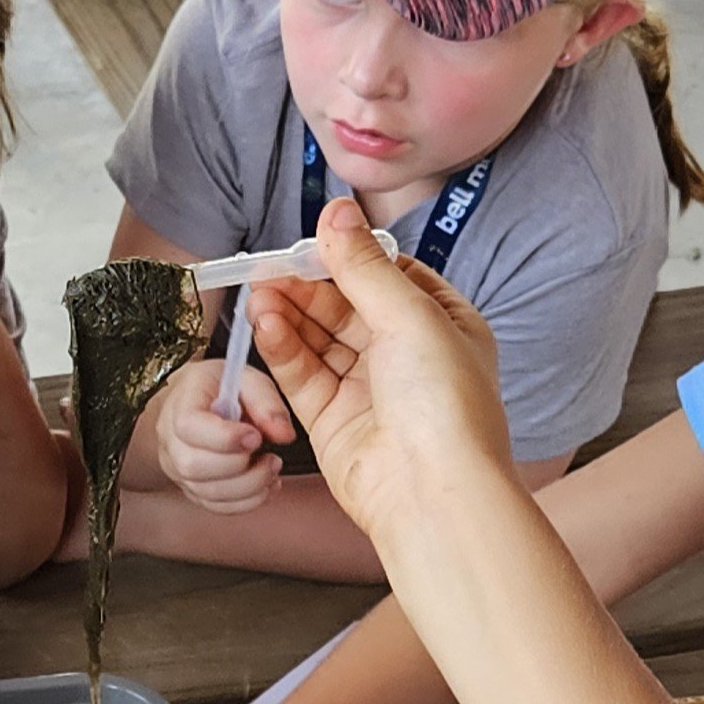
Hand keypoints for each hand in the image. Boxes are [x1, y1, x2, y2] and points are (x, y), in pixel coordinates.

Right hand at [150, 356, 292, 515]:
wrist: (202, 403)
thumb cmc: (222, 388)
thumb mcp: (247, 379)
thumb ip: (266, 402)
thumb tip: (285, 435)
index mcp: (181, 403)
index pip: (188, 426)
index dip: (223, 437)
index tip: (256, 437)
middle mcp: (170, 439)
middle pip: (192, 466)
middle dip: (239, 467)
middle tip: (271, 457)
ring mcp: (177, 468)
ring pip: (206, 492)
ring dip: (248, 487)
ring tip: (272, 468)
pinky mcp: (191, 488)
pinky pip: (215, 506)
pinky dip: (246, 502)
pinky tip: (265, 486)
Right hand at [251, 201, 513, 549]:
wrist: (432, 492)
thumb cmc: (444, 405)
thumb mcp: (410, 315)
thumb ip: (364, 266)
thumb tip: (336, 211)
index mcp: (444, 326)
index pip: (389, 277)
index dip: (349, 257)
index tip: (314, 240)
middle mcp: (407, 357)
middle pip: (346, 306)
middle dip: (308, 285)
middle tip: (268, 266)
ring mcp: (369, 389)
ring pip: (319, 338)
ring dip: (289, 313)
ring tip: (258, 291)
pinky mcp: (333, 420)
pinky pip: (302, 374)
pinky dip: (282, 347)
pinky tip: (264, 322)